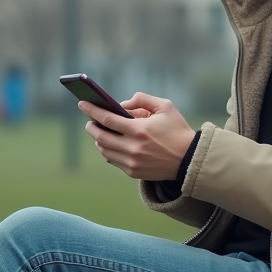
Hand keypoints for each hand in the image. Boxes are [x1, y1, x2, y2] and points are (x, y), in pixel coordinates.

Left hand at [80, 92, 195, 180]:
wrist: (189, 159)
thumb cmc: (177, 130)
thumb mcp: (165, 106)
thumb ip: (142, 99)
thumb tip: (122, 104)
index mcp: (139, 130)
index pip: (107, 119)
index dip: (91, 110)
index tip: (82, 103)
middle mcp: (133, 148)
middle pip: (100, 137)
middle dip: (91, 127)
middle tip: (89, 120)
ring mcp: (132, 162)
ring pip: (104, 150)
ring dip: (98, 140)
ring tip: (99, 131)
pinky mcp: (133, 172)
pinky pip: (113, 160)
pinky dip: (107, 151)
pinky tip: (109, 144)